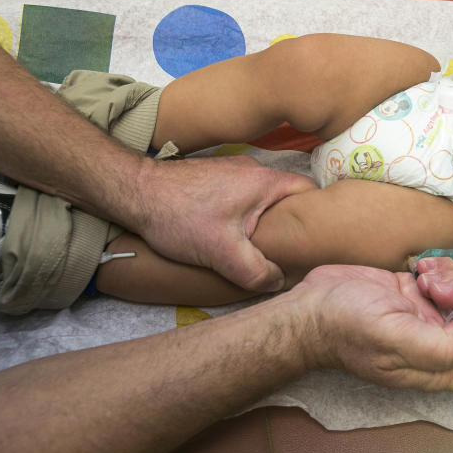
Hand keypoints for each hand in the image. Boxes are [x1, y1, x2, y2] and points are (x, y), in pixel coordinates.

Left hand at [131, 155, 315, 290]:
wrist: (135, 192)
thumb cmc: (179, 216)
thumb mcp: (222, 253)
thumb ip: (256, 271)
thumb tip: (277, 281)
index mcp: (265, 181)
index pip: (309, 191)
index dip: (317, 215)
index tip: (316, 239)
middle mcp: (254, 170)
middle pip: (288, 196)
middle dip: (290, 223)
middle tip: (288, 249)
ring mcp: (234, 171)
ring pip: (264, 198)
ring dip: (265, 219)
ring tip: (260, 246)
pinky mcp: (217, 177)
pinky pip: (245, 196)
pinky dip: (246, 214)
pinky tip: (233, 233)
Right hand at [294, 258, 452, 392]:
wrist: (310, 306)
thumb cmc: (344, 327)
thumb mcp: (391, 338)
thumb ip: (440, 347)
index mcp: (433, 368)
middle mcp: (435, 345)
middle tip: (438, 286)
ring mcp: (425, 318)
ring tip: (425, 276)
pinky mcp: (415, 294)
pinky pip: (447, 280)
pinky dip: (441, 269)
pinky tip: (420, 266)